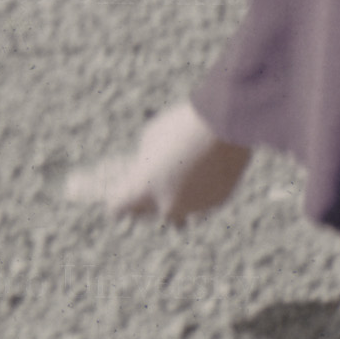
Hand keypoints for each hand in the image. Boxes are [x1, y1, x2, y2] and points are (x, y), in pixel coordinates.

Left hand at [61, 98, 251, 224]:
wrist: (225, 124)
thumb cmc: (182, 125)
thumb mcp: (151, 137)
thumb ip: (144, 160)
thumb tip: (147, 168)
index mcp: (145, 190)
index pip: (117, 208)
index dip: (115, 200)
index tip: (114, 196)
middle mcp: (168, 206)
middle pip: (146, 214)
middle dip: (144, 204)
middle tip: (143, 190)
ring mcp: (194, 208)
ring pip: (178, 212)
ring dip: (174, 200)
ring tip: (176, 180)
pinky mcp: (217, 202)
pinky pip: (201, 202)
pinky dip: (198, 192)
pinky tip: (202, 172)